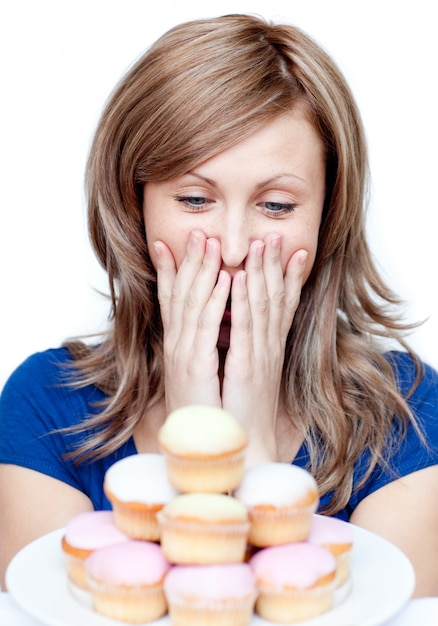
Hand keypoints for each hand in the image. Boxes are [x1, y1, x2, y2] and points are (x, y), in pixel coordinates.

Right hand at [154, 230, 229, 412]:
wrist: (213, 448)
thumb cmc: (211, 411)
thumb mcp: (203, 373)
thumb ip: (203, 345)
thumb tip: (210, 326)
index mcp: (180, 346)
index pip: (173, 301)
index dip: (172, 271)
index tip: (170, 243)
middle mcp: (178, 346)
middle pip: (181, 295)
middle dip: (189, 261)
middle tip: (197, 231)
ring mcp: (185, 356)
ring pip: (192, 304)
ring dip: (202, 270)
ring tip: (210, 241)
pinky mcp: (197, 368)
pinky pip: (208, 327)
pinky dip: (216, 300)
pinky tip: (227, 279)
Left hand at [221, 233, 307, 463]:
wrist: (248, 446)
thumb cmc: (243, 410)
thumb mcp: (247, 374)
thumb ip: (248, 349)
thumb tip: (242, 329)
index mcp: (267, 348)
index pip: (279, 306)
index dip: (285, 276)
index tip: (288, 249)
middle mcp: (268, 347)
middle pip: (274, 298)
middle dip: (273, 265)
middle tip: (274, 235)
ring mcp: (261, 355)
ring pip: (263, 305)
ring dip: (262, 272)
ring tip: (263, 243)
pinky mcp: (248, 366)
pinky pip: (245, 326)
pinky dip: (244, 300)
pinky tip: (241, 278)